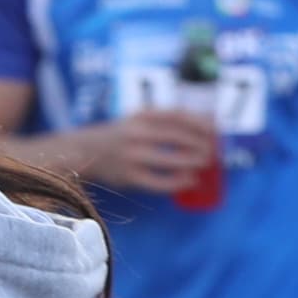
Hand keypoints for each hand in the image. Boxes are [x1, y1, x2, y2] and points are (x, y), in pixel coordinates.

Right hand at [80, 110, 219, 197]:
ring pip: (169, 159)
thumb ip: (166, 121)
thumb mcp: (138, 120)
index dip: (198, 122)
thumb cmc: (120, 135)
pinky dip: (177, 182)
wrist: (83, 151)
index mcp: (140, 117)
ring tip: (205, 164)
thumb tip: (208, 123)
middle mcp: (136, 134)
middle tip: (213, 151)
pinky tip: (190, 181)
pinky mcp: (129, 177)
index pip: (175, 115)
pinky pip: (158, 182)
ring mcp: (131, 156)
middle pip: (175, 137)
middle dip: (199, 144)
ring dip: (191, 162)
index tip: (214, 129)